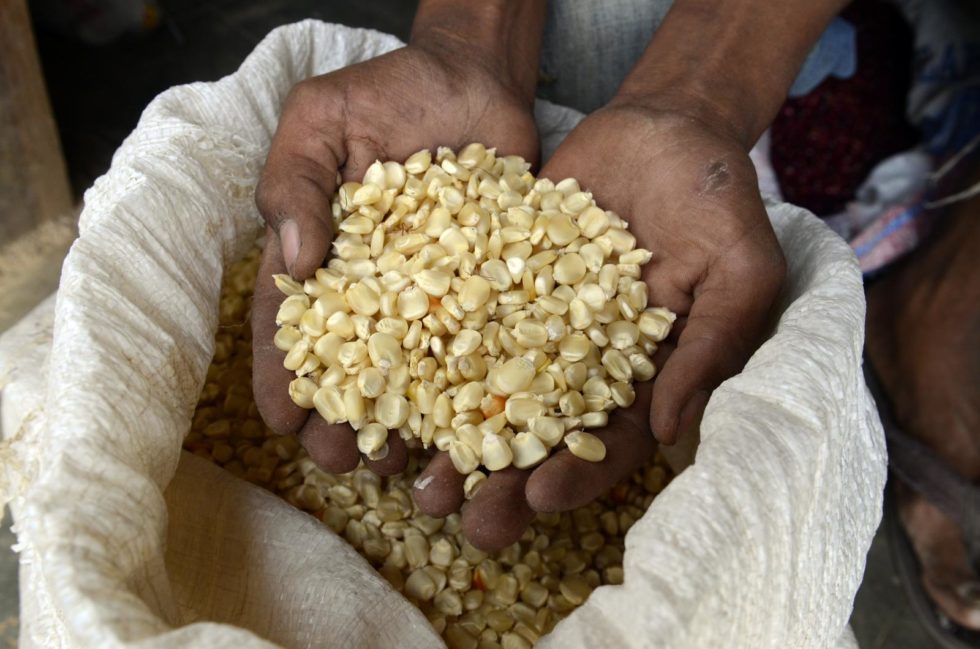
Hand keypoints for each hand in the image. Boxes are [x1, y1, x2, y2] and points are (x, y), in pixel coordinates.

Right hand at [252, 42, 537, 474]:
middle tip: (339, 462)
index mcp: (325, 252)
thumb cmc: (388, 91)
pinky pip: (477, 339)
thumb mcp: (320, 120)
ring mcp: (433, 290)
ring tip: (399, 464)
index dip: (281, 374)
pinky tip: (470, 429)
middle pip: (352, 360)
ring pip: (414, 367)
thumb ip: (295, 182)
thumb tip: (295, 261)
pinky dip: (472, 386)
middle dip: (340, 415)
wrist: (476, 76)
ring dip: (403, 420)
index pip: (291, 320)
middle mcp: (377, 284)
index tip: (279, 423)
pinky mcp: (487, 285)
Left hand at [415, 100, 784, 549]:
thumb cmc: (718, 200)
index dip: (576, 476)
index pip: (608, 441)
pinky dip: (422, 351)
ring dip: (449, 435)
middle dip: (501, 480)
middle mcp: (578, 360)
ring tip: (406, 471)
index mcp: (640, 375)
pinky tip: (383, 380)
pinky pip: (457, 317)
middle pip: (536, 433)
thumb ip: (708, 346)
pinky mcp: (496, 278)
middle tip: (463, 521)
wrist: (663, 126)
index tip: (538, 500)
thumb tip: (669, 430)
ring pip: (485, 388)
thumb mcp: (738, 271)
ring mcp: (532, 321)